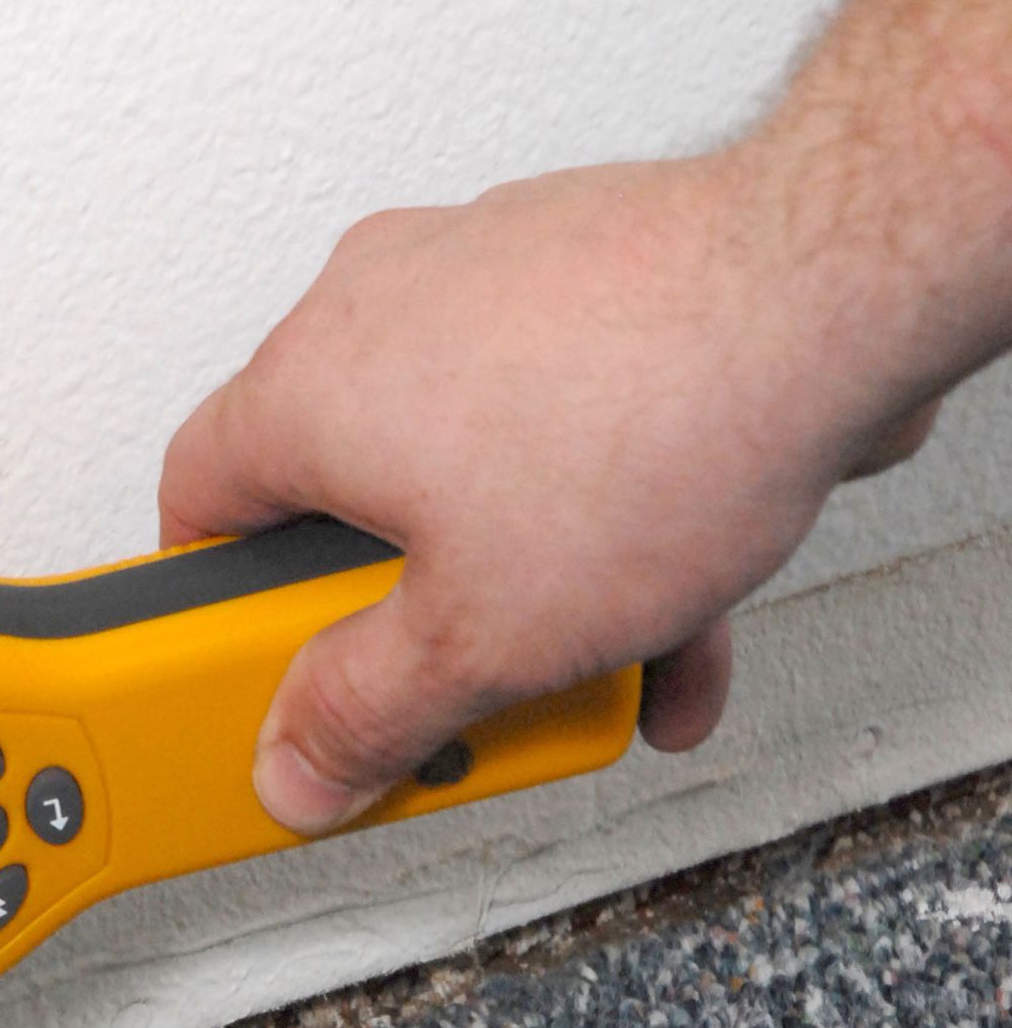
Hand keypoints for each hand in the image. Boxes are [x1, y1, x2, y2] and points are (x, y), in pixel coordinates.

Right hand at [158, 150, 938, 833]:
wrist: (832, 291)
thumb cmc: (656, 419)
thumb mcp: (478, 641)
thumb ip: (366, 717)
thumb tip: (300, 759)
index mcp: (307, 386)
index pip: (196, 507)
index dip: (221, 615)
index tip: (275, 681)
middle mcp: (377, 304)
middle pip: (348, 502)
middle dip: (416, 621)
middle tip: (454, 689)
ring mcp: (484, 271)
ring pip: (471, 468)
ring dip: (527, 582)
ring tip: (603, 658)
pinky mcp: (586, 267)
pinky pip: (560, 418)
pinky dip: (600, 509)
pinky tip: (676, 593)